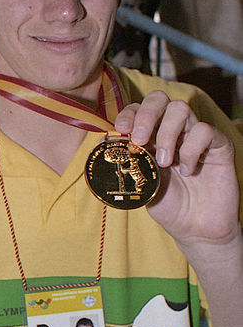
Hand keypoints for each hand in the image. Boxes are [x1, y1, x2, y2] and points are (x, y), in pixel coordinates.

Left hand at [114, 91, 240, 249]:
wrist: (196, 228)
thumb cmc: (168, 204)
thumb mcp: (141, 182)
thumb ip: (129, 160)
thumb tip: (107, 140)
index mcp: (151, 135)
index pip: (139, 108)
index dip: (129, 114)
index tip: (122, 130)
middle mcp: (173, 130)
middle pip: (159, 98)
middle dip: (146, 115)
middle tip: (140, 139)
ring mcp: (195, 135)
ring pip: (180, 108)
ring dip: (167, 133)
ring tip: (165, 162)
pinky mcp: (218, 145)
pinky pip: (204, 130)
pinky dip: (191, 150)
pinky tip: (189, 171)